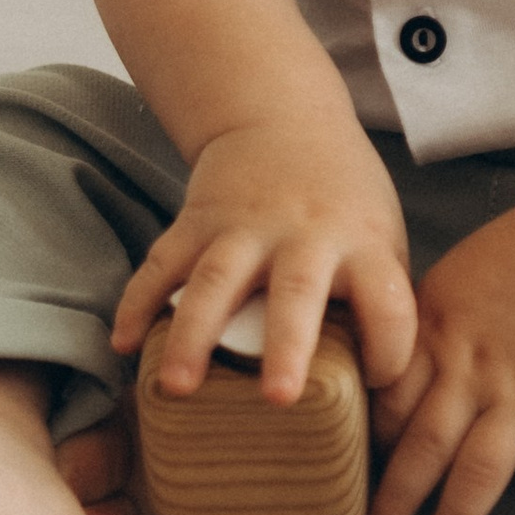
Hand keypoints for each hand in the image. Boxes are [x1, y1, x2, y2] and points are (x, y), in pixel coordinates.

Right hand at [110, 114, 416, 405]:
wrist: (283, 116)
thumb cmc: (343, 198)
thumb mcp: (382, 236)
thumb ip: (379, 301)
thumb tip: (381, 394)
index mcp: (360, 241)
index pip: (388, 302)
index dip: (389, 351)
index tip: (376, 384)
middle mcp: (302, 233)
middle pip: (296, 289)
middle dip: (287, 345)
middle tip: (278, 398)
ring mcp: (243, 225)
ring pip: (214, 281)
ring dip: (194, 334)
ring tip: (177, 387)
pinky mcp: (197, 220)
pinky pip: (162, 264)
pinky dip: (139, 303)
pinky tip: (124, 344)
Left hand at [365, 200, 514, 514]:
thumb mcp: (446, 280)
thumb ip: (418, 326)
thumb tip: (380, 356)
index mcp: (436, 338)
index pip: (390, 402)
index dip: (370, 442)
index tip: (354, 471)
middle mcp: (472, 373)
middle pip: (424, 447)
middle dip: (397, 495)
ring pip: (480, 472)